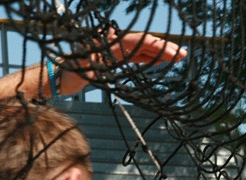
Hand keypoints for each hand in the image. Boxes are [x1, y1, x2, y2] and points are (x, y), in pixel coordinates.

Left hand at [59, 30, 186, 94]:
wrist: (61, 78)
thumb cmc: (69, 72)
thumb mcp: (78, 64)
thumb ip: (89, 53)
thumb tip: (106, 35)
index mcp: (110, 43)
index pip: (139, 41)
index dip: (157, 46)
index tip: (173, 51)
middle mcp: (115, 44)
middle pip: (144, 44)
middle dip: (164, 48)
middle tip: (183, 54)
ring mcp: (116, 52)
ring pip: (143, 50)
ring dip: (161, 53)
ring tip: (179, 56)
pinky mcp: (115, 60)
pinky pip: (137, 57)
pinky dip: (150, 59)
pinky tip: (161, 62)